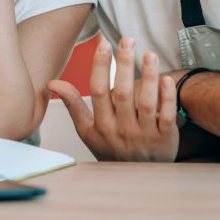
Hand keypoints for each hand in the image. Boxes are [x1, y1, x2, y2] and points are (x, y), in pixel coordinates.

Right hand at [48, 37, 178, 161]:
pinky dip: (166, 98)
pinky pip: (166, 116)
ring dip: (148, 77)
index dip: (100, 65)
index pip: (98, 91)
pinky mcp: (164, 138)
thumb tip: (53, 83)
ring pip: (145, 102)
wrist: (136, 180)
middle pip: (122, 92)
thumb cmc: (110, 149)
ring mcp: (144, 134)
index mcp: (101, 124)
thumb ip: (73, 105)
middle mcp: (121, 129)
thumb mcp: (87, 130)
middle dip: (124, 64)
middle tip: (127, 39)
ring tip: (148, 54)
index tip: (104, 43)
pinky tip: (166, 79)